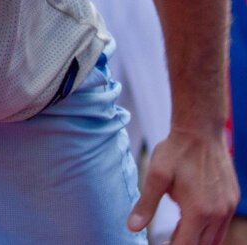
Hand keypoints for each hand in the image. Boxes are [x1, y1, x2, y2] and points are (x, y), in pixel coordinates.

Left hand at [129, 128, 237, 243]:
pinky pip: (221, 224)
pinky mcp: (232, 200)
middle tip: (166, 239)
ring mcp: (228, 207)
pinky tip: (192, 217)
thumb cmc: (176, 151)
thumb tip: (131, 227)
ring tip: (177, 229)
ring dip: (197, 238)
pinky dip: (207, 228)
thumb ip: (146, 205)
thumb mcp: (155, 176)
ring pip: (215, 238)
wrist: (200, 130)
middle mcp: (218, 214)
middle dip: (183, 243)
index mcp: (198, 211)